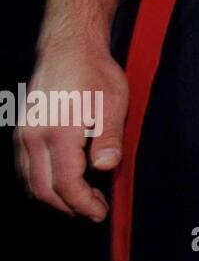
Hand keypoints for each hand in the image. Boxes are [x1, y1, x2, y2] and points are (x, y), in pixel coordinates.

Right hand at [17, 45, 128, 220]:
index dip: (83, 204)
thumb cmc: (95, 72)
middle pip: (43, 190)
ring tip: (84, 198)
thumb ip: (108, 138)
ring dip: (55, 197)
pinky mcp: (22, 131)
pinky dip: (43, 182)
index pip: (66, 184)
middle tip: (95, 209)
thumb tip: (106, 167)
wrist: (68, 48)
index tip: (100, 212)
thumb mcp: (113, 103)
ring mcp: (23, 134)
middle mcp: (33, 137)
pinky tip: (65, 180)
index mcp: (58, 133)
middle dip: (69, 206)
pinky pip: (26, 168)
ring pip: (31, 181)